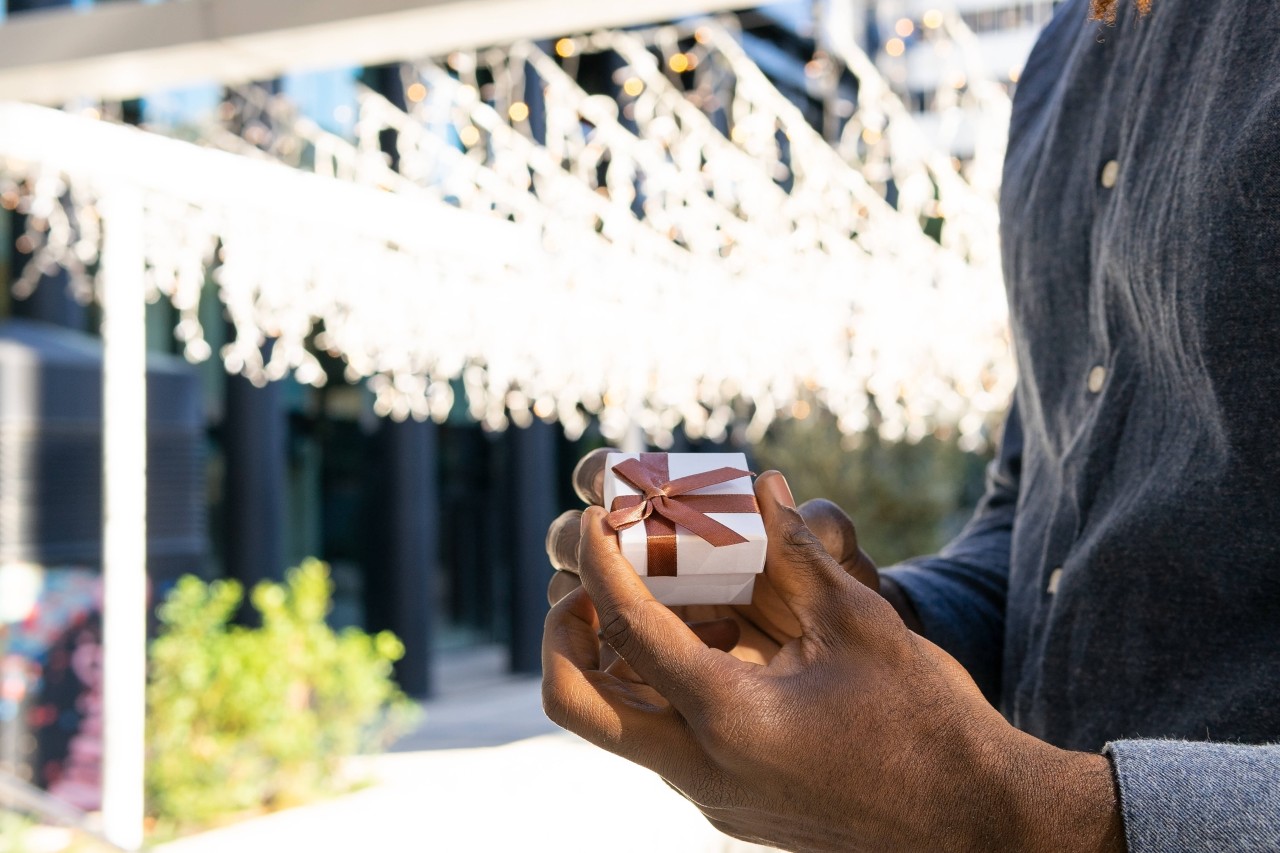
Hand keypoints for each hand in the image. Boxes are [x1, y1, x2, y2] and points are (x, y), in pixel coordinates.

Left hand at [542, 474, 1124, 851]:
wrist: (972, 820)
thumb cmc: (927, 721)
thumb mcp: (861, 624)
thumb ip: (798, 552)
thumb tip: (764, 489)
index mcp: (730, 717)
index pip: (631, 629)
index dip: (601, 563)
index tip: (597, 520)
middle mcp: (701, 768)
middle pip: (575, 701)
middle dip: (564, 632)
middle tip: (589, 584)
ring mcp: (710, 796)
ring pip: (613, 727)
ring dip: (608, 661)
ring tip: (647, 603)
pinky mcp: (728, 805)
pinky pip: (661, 743)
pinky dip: (657, 689)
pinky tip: (710, 646)